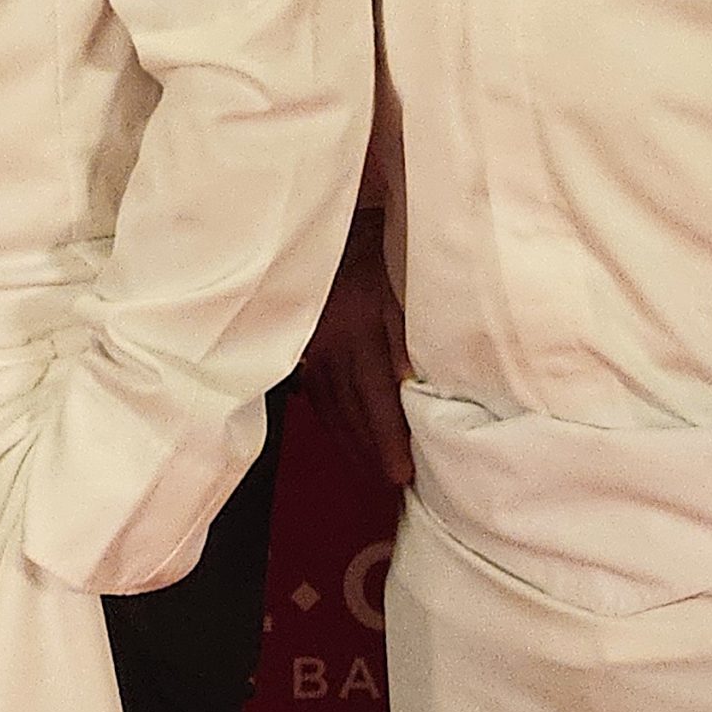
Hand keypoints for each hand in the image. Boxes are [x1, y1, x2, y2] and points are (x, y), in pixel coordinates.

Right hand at [300, 209, 413, 486]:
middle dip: (371, 452)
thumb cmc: (376, 253)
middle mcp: (329, 346)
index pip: (374, 399)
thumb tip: (411, 387)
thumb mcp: (399, 288)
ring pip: (330, 408)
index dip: (388, 440)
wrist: (331, 225)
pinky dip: (332, 419)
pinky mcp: (300, 343)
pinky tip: (344, 435)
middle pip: (350, 412)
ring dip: (351, 443)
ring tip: (371, 471)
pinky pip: (316, 393)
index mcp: (356, 332)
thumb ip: (404, 337)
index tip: (402, 475)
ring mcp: (310, 347)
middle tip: (391, 487)